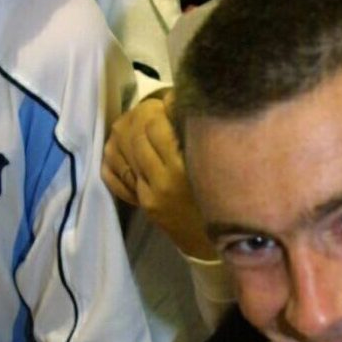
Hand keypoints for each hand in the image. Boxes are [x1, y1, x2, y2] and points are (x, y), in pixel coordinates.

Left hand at [102, 94, 209, 257]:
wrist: (223, 242)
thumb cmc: (227, 197)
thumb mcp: (216, 164)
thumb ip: (196, 135)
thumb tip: (178, 102)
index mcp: (183, 167)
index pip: (157, 124)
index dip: (160, 105)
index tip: (169, 99)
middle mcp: (162, 179)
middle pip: (137, 134)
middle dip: (141, 114)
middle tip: (153, 107)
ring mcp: (149, 193)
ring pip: (123, 151)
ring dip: (127, 130)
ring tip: (138, 120)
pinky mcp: (143, 203)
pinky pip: (116, 174)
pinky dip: (114, 155)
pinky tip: (119, 144)